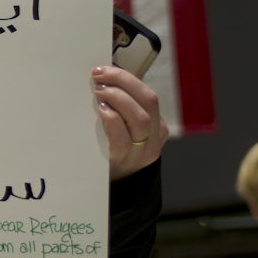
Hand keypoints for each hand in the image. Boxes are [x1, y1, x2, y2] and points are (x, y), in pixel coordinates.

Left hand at [93, 65, 166, 180]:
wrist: (116, 187)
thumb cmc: (115, 152)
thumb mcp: (126, 131)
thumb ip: (120, 110)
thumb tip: (101, 80)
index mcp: (158, 125)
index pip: (147, 95)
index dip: (127, 79)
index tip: (104, 69)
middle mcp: (155, 136)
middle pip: (148, 100)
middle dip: (123, 82)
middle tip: (99, 76)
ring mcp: (143, 150)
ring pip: (140, 118)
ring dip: (118, 98)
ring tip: (99, 91)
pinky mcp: (126, 161)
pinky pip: (123, 138)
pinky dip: (113, 120)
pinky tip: (101, 111)